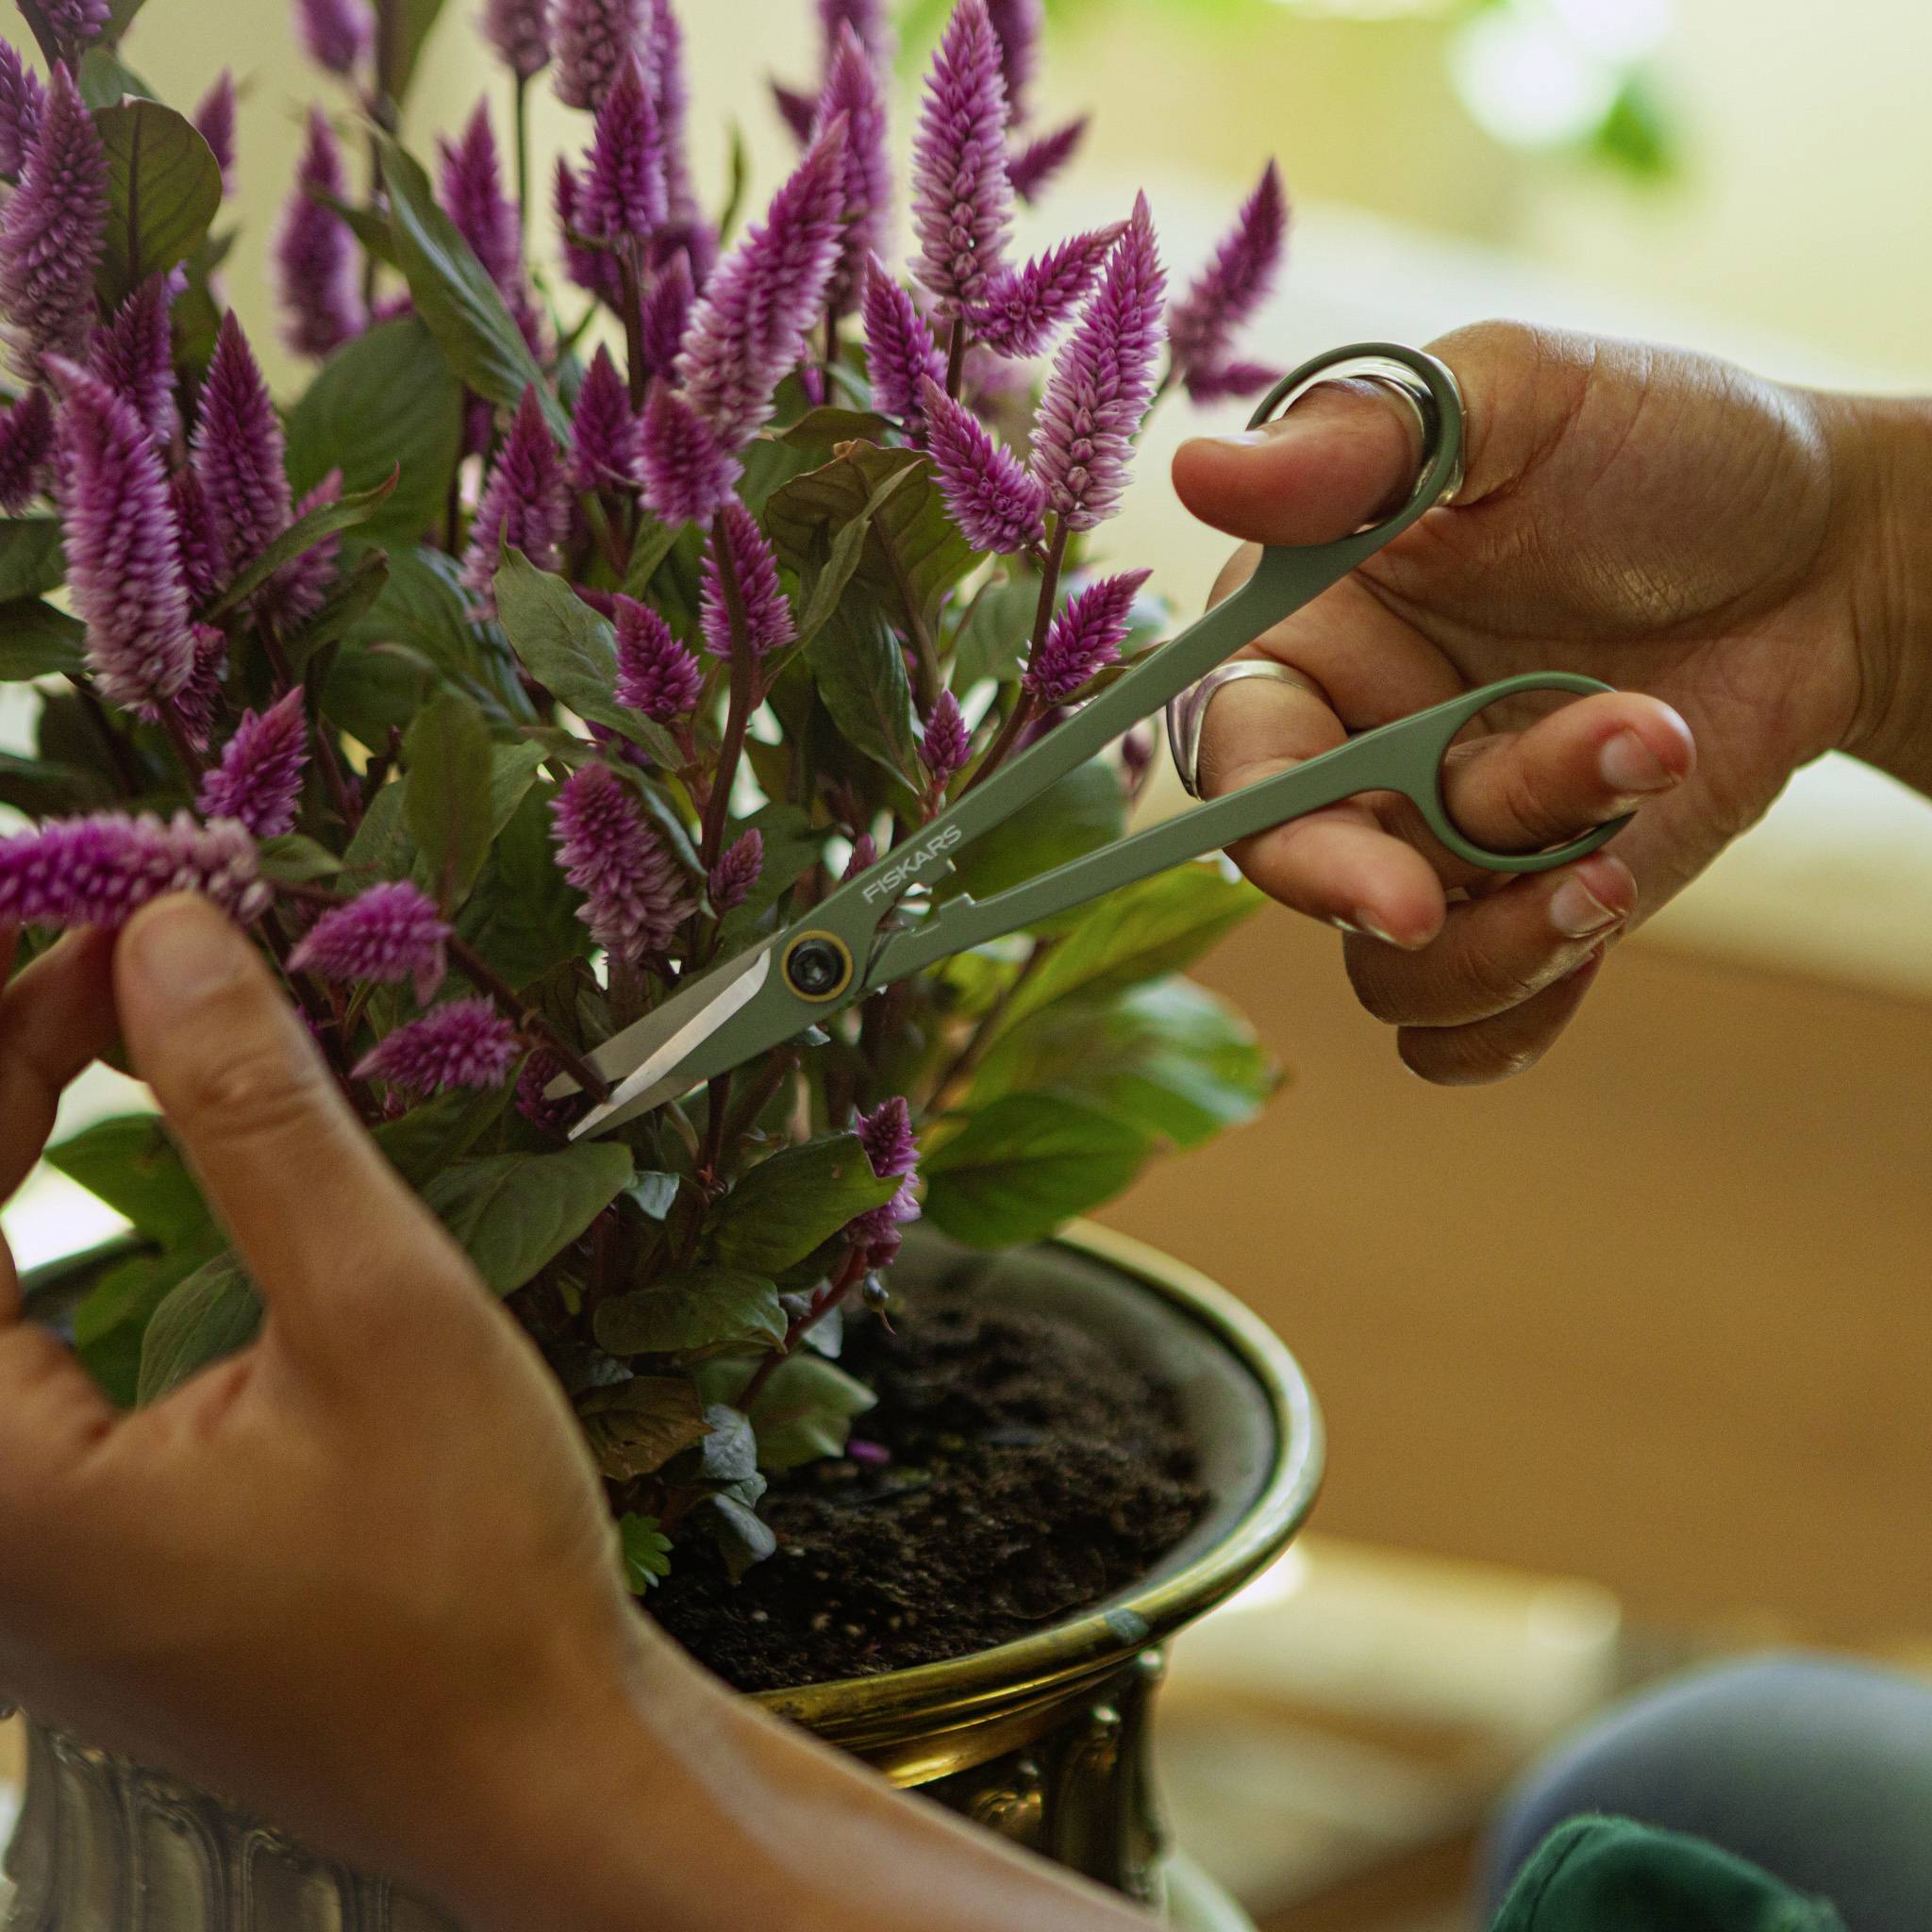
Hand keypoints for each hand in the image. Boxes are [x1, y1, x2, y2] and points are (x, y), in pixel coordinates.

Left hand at [0, 899, 1144, 1931]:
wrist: (531, 1768)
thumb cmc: (471, 1576)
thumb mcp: (382, 1314)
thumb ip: (256, 1117)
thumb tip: (170, 938)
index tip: (82, 898)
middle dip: (2, 1056)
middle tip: (105, 936)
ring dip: (11, 1125)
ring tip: (98, 1006)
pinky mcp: (49, 1551)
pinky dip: (33, 1215)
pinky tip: (82, 1140)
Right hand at [1172, 321, 1915, 1082]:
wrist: (1835, 558)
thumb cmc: (1670, 449)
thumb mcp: (1522, 396)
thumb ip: (1364, 440)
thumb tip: (1197, 472)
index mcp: (1312, 630)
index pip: (1235, 754)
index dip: (1280, 828)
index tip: (1389, 884)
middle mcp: (1352, 748)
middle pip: (1301, 876)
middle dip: (1397, 899)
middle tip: (1535, 886)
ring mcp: (1435, 839)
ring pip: (1396, 965)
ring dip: (1523, 921)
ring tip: (1660, 770)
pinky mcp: (1519, 907)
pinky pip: (1460, 1025)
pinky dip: (1519, 1013)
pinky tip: (1606, 908)